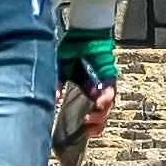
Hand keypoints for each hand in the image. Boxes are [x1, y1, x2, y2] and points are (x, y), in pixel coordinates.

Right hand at [55, 31, 125, 165]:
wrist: (83, 33)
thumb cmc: (72, 49)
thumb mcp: (61, 70)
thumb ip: (57, 83)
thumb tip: (54, 98)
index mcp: (86, 91)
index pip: (92, 113)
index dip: (90, 125)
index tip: (83, 132)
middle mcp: (97, 90)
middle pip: (102, 113)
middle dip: (96, 124)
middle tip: (87, 128)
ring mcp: (104, 84)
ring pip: (108, 105)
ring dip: (101, 114)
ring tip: (90, 118)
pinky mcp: (109, 76)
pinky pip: (110, 89)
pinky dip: (105, 97)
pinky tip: (98, 102)